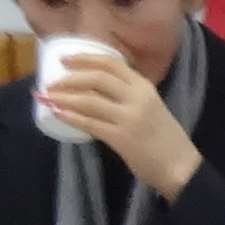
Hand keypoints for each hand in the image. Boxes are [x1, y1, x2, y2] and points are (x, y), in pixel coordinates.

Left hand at [37, 46, 202, 197]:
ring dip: (63, 97)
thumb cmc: (164, 137)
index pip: (111, 64)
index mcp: (144, 86)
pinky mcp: (121, 137)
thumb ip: (128, 96)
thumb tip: (93, 90)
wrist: (180, 166)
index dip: (84, 59)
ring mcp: (129, 117)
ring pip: (89, 100)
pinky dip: (70, 117)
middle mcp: (137, 97)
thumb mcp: (150, 107)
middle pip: (96, 78)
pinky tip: (57, 114)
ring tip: (45, 97)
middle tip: (49, 81)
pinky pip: (89, 124)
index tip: (64, 59)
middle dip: (68, 78)